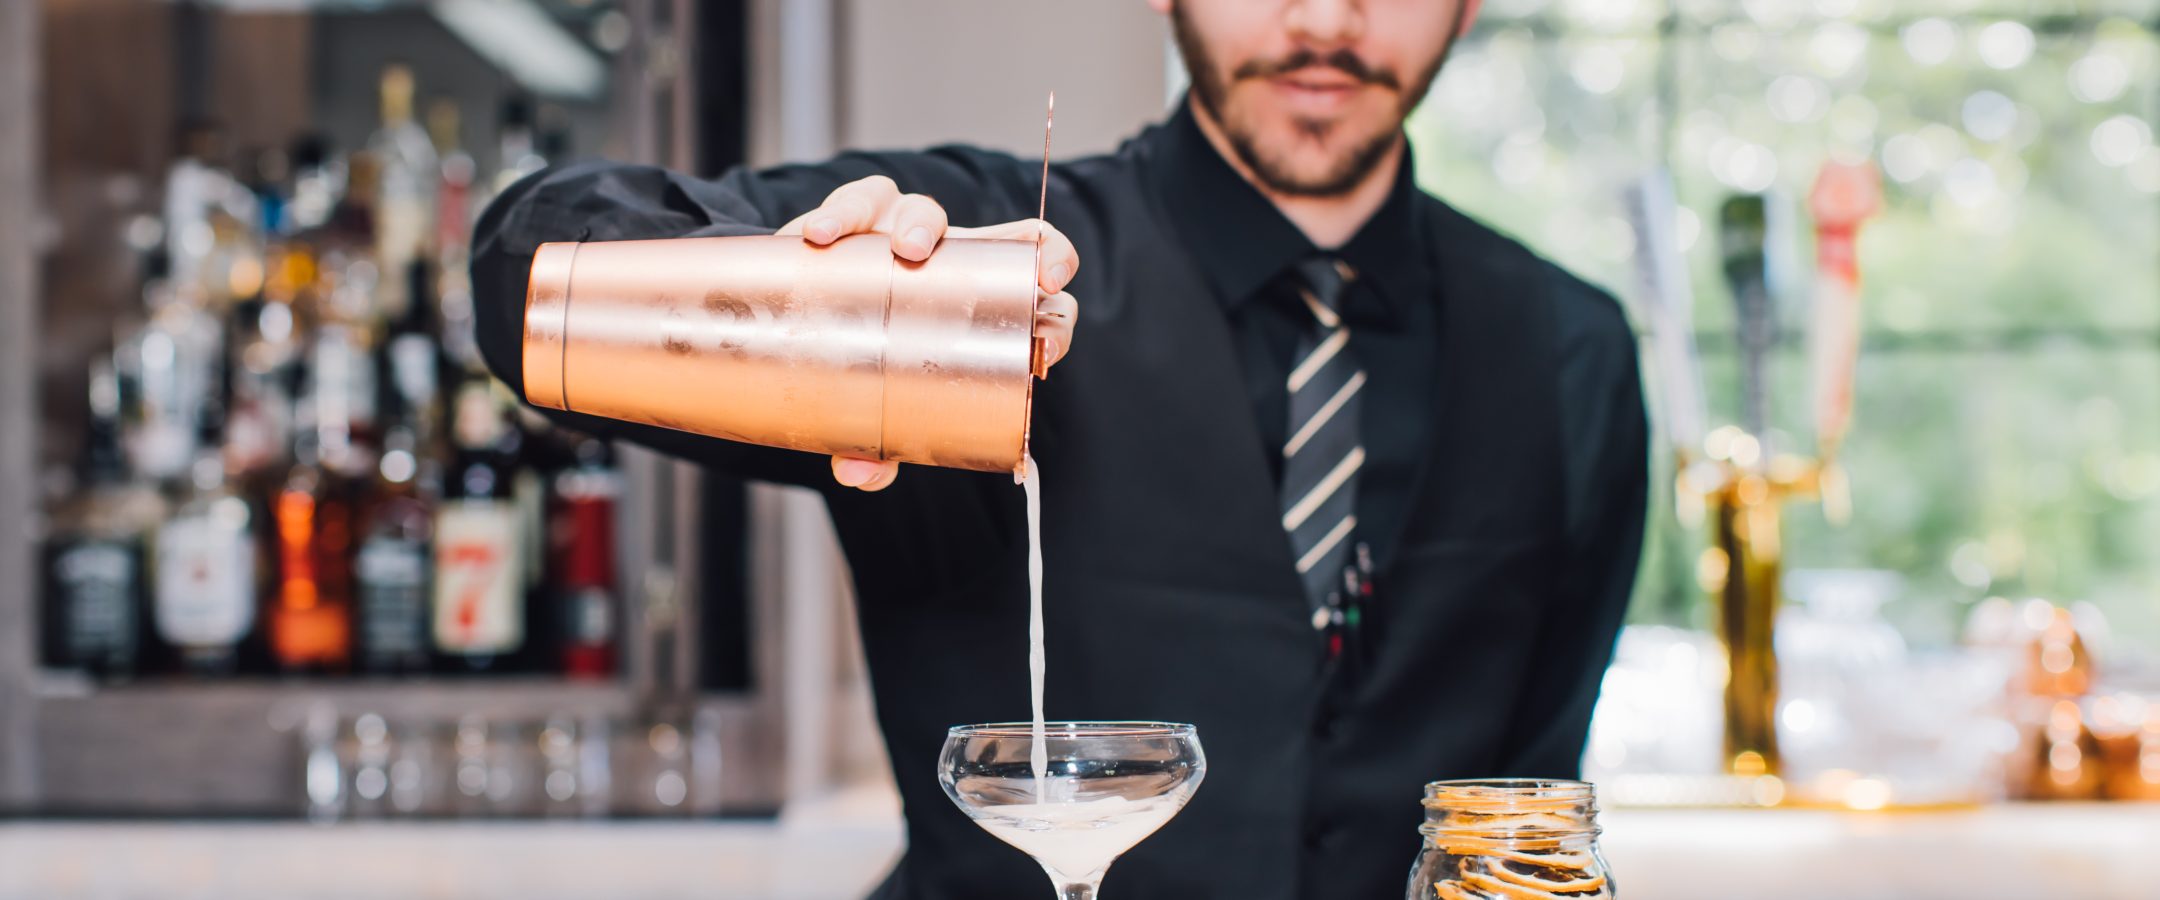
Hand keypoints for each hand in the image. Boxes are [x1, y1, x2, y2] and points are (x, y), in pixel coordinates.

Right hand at [775, 174, 1079, 491]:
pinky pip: (862, 201)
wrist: (804, 313)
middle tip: (1022, 283)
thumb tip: (855, 475)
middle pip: (1021, 245)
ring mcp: (911, 232)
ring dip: (924, 225)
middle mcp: (960, 264)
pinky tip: (823, 238)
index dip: (1059, 325)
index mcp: (986, 309)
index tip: (1047, 347)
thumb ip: (875, 443)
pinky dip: (845, 213)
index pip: (1046, 303)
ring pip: (930, 212)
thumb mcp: (879, 408)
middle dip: (1036, 258)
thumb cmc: (867, 362)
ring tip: (905, 250)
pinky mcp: (863, 212)